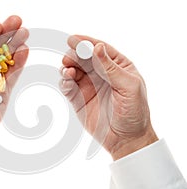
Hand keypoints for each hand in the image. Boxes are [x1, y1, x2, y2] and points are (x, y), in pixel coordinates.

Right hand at [60, 35, 157, 159]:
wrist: (126, 139)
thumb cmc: (134, 112)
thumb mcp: (129, 87)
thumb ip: (111, 68)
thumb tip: (97, 47)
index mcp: (117, 67)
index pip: (99, 50)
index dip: (86, 43)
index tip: (73, 39)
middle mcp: (101, 74)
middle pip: (83, 58)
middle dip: (74, 55)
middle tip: (68, 58)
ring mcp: (88, 86)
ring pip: (72, 70)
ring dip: (67, 67)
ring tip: (68, 71)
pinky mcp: (78, 98)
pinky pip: (67, 86)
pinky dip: (64, 81)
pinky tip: (67, 81)